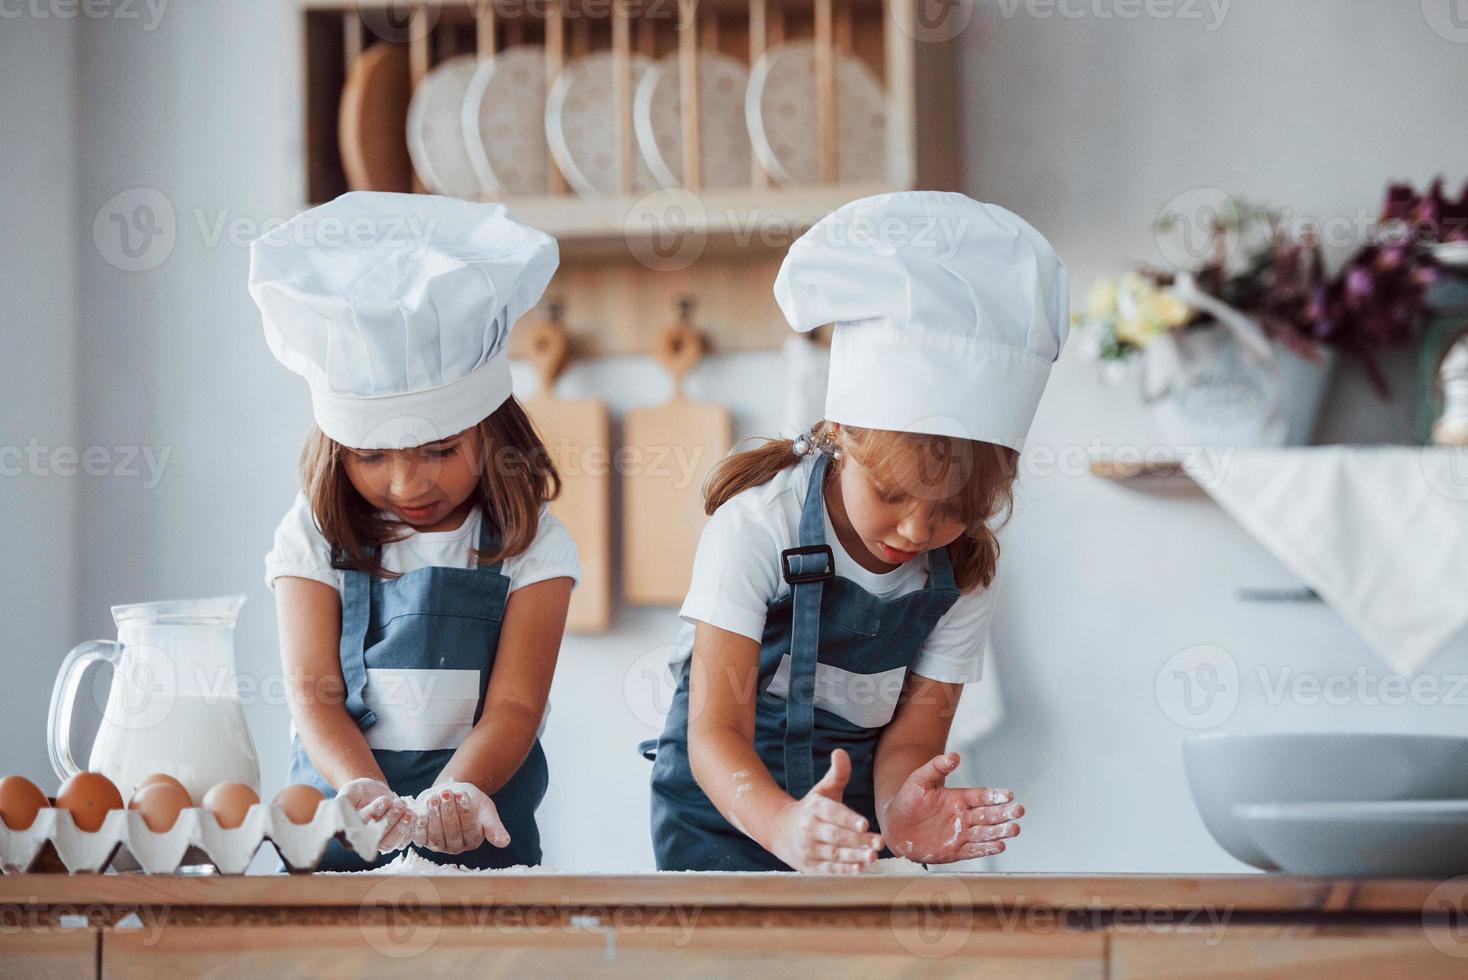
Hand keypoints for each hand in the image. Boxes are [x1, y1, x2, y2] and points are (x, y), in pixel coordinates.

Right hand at [338, 777, 414, 853]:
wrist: (374, 792)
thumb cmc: (359, 792)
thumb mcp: (350, 791)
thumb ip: (345, 800)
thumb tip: (339, 807)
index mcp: (347, 833)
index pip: (358, 829)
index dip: (372, 815)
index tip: (383, 801)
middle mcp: (362, 842)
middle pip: (376, 838)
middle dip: (390, 820)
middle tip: (398, 803)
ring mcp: (378, 844)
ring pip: (390, 842)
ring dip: (401, 826)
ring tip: (405, 807)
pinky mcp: (393, 841)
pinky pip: (402, 842)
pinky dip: (409, 829)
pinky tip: (412, 814)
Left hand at [411, 781, 510, 855]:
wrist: (450, 793)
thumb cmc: (471, 800)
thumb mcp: (486, 810)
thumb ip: (494, 826)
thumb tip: (505, 843)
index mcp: (473, 841)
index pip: (469, 830)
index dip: (465, 813)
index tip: (462, 794)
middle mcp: (456, 847)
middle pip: (452, 833)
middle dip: (448, 812)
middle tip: (446, 794)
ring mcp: (439, 846)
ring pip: (436, 836)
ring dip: (433, 817)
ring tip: (433, 799)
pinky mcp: (424, 841)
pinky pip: (420, 837)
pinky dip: (418, 826)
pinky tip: (418, 814)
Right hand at [767, 750, 882, 873]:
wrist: (781, 831)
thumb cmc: (811, 809)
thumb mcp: (822, 790)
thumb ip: (837, 774)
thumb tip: (840, 752)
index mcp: (814, 808)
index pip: (832, 813)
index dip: (848, 819)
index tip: (864, 824)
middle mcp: (809, 829)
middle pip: (836, 836)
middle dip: (858, 841)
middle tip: (879, 843)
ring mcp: (809, 849)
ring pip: (834, 854)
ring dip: (854, 857)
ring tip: (873, 857)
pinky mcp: (810, 866)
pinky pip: (828, 869)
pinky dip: (843, 871)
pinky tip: (859, 869)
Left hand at [881, 752, 1021, 864]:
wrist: (894, 826)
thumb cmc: (907, 800)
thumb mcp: (919, 779)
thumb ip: (936, 767)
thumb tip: (954, 756)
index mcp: (958, 798)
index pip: (981, 797)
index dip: (994, 796)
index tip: (1009, 795)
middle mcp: (963, 817)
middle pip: (988, 815)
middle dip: (1004, 814)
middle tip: (1019, 811)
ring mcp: (960, 834)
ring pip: (984, 833)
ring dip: (1000, 832)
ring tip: (1015, 829)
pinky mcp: (954, 851)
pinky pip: (973, 850)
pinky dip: (986, 849)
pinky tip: (999, 846)